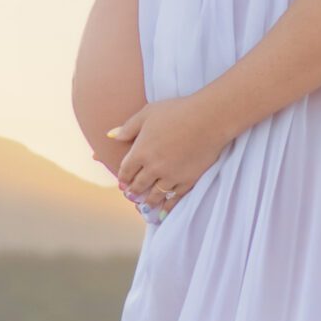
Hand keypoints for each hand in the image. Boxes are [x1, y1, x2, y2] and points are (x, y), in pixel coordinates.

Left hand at [105, 95, 227, 218]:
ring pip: (155, 195)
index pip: (126, 171)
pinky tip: (164, 210)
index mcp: (140, 152)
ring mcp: (171, 176)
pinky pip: (174, 198)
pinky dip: (168, 206)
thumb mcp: (147, 113)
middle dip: (133, 191)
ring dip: (148, 201)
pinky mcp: (188, 181)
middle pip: (139, 185)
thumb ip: (128, 127)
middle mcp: (153, 168)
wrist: (208, 119)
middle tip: (131, 195)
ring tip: (146, 205)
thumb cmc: (177, 111)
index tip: (122, 182)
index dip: (123, 178)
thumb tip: (111, 136)